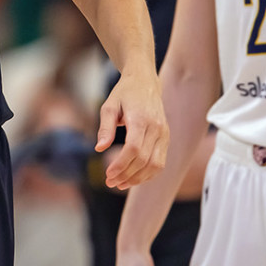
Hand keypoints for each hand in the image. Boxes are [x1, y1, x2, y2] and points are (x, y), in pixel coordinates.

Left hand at [96, 69, 167, 189]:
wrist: (145, 82)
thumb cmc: (124, 93)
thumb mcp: (109, 105)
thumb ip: (105, 127)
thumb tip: (99, 148)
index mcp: (141, 118)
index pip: (134, 148)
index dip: (121, 164)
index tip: (108, 174)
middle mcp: (156, 127)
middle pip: (143, 159)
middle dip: (126, 174)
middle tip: (110, 182)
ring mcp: (164, 134)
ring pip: (155, 164)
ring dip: (137, 178)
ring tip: (120, 183)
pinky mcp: (166, 138)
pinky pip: (160, 162)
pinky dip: (148, 174)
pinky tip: (134, 178)